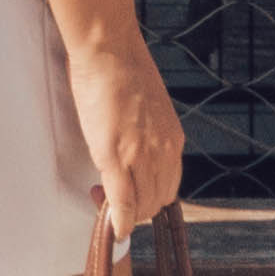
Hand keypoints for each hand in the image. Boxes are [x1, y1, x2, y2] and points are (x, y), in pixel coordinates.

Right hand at [68, 29, 184, 235]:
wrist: (110, 49)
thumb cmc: (122, 68)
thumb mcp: (148, 107)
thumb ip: (146, 133)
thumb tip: (132, 145)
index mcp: (172, 139)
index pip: (168, 185)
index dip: (149, 197)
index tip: (130, 194)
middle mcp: (164, 151)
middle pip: (157, 201)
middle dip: (136, 210)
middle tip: (111, 199)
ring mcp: (141, 155)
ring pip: (142, 206)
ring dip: (125, 214)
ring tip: (101, 198)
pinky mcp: (116, 156)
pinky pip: (121, 201)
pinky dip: (118, 221)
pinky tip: (112, 227)